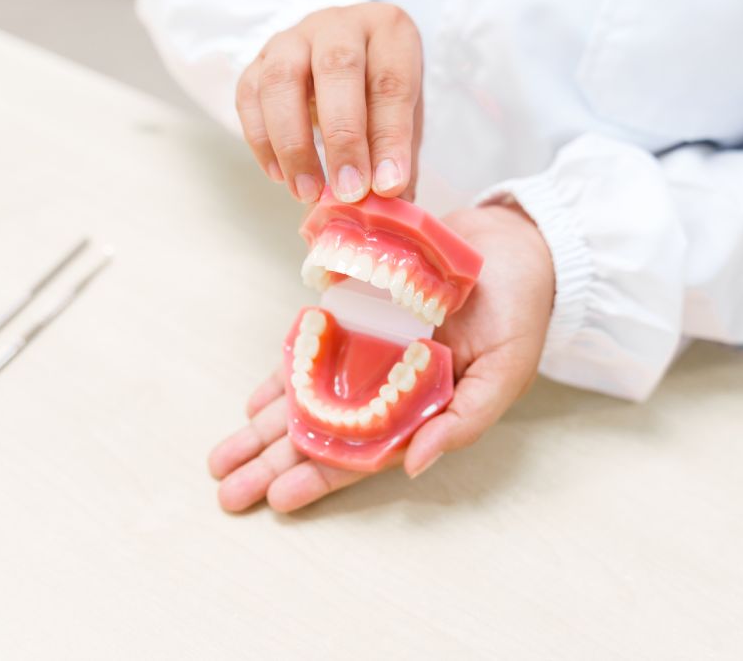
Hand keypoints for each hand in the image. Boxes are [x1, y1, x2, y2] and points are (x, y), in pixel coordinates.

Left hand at [209, 204, 555, 511]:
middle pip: (321, 434)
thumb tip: (414, 467)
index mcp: (420, 410)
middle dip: (274, 462)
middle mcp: (387, 388)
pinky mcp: (356, 316)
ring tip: (223, 457)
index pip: (362, 454)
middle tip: (228, 488)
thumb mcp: (504, 373)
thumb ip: (462, 422)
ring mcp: (368, 353)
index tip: (278, 498)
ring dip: (266, 428)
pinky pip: (312, 350)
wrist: (515, 244)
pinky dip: (283, 377)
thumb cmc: (519, 311)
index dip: (320, 477)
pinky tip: (254, 404)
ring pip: (307, 398)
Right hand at [235, 3, 422, 203]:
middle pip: (337, 69)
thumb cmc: (376, 96)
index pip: (391, 82)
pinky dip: (261, 140)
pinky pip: (249, 95)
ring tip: (307, 192)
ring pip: (282, 79)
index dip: (389, 139)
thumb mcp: (403, 123)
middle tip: (348, 192)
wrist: (340, 67)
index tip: (387, 187)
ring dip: (294, 143)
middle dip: (343, 138)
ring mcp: (293, 38)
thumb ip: (398, 164)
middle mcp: (340, 25)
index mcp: (389, 33)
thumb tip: (390, 216)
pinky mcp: (258, 60)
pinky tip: (279, 175)